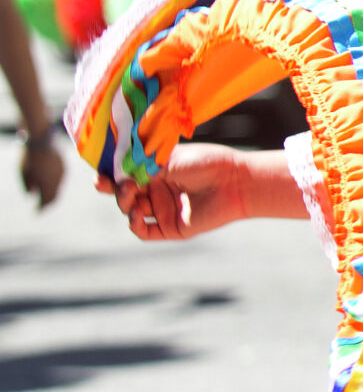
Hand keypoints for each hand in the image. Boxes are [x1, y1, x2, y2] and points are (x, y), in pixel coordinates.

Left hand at [20, 135, 62, 207]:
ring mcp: (62, 174)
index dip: (41, 209)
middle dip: (48, 203)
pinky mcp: (63, 166)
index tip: (36, 213)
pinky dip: (54, 184)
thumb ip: (28, 186)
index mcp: (48, 185)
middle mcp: (57, 181)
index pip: (46, 201)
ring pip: (58, 188)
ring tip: (44, 196)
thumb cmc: (29, 158)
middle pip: (54, 196)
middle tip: (41, 207)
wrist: (41, 140)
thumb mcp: (24, 174)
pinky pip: (60, 180)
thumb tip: (33, 194)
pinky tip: (48, 183)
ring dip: (51, 193)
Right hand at [96, 142, 250, 241]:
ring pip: (131, 211)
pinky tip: (136, 214)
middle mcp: (158, 191)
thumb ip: (140, 165)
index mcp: (156, 172)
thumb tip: (111, 170)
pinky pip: (144, 231)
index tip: (99, 174)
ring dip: (124, 203)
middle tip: (115, 183)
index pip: (125, 176)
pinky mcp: (171, 228)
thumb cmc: (205, 163)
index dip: (109, 176)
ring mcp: (164, 210)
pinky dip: (135, 224)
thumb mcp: (168, 159)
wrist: (234, 181)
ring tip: (131, 192)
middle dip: (115, 189)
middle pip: (124, 194)